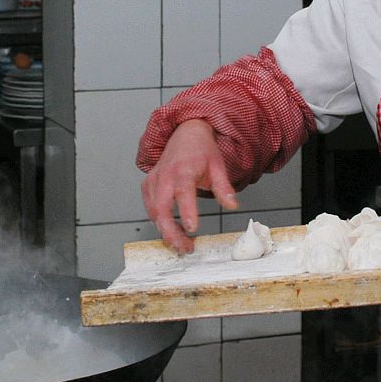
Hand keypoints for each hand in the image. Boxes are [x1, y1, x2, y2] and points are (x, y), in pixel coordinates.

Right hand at [141, 119, 238, 252]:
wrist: (185, 134)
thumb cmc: (201, 150)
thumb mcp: (218, 166)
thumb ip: (224, 187)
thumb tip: (232, 205)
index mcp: (183, 169)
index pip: (183, 192)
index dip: (186, 211)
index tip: (191, 229)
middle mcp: (165, 175)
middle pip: (161, 208)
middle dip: (171, 232)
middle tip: (185, 247)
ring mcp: (154, 180)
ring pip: (153, 212)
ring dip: (165, 231)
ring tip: (181, 244)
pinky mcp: (148, 185)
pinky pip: (150, 208)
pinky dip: (158, 222)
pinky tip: (171, 230)